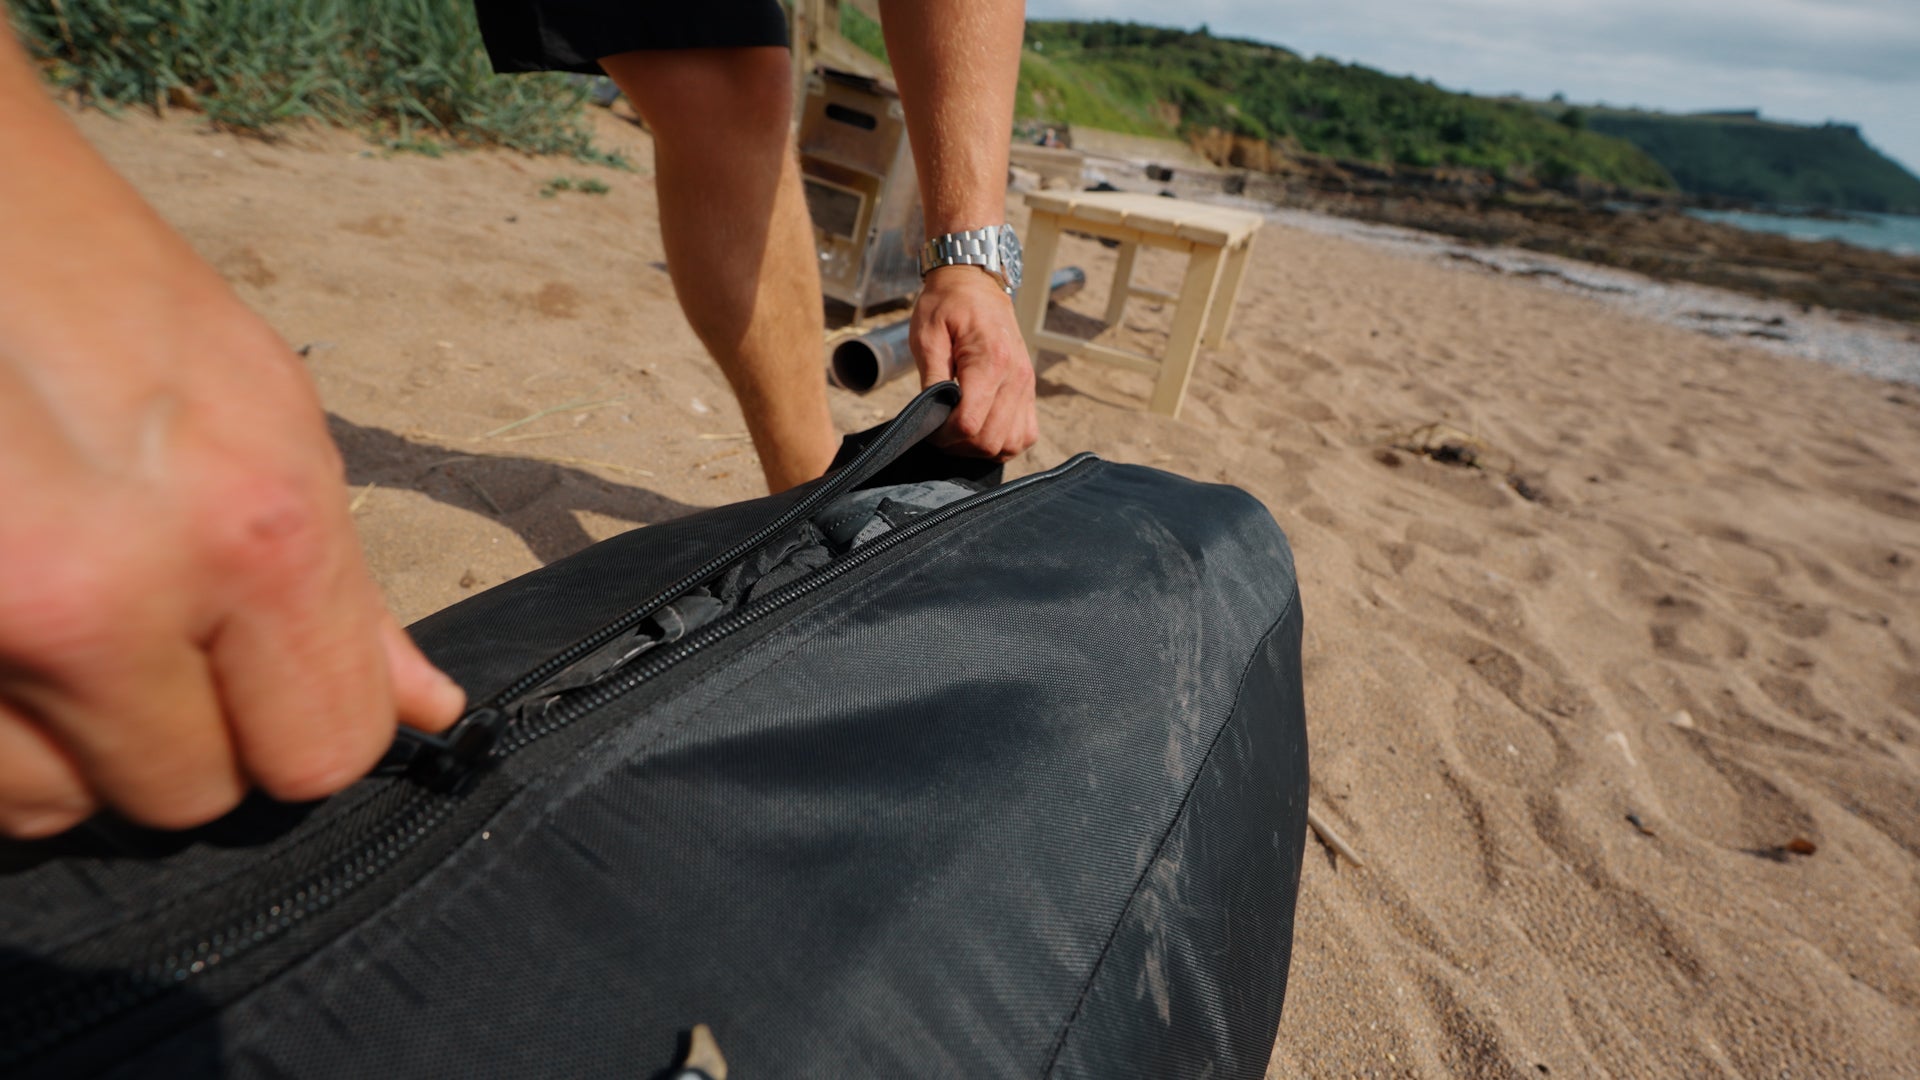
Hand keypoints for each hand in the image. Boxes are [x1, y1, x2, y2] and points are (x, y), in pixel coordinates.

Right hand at [0, 177, 463, 839]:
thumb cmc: (83, 275)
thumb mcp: (255, 402)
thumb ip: (339, 581)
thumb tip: (425, 709)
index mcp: (250, 525)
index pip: (321, 750)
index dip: (297, 728)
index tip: (263, 688)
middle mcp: (109, 592)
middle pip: (187, 793)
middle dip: (172, 733)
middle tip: (135, 627)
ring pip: (52, 804)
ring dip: (59, 741)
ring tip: (41, 611)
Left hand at [910, 266, 1038, 459]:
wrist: (975, 283)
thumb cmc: (946, 305)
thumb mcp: (927, 335)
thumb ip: (931, 378)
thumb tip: (931, 417)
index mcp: (989, 361)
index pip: (969, 423)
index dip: (944, 436)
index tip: (928, 428)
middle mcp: (1015, 377)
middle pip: (990, 440)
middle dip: (960, 446)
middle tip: (939, 433)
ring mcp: (1027, 385)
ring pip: (1012, 443)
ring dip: (983, 449)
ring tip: (960, 434)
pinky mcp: (1030, 389)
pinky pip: (1026, 434)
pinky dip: (1005, 442)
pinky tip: (984, 432)